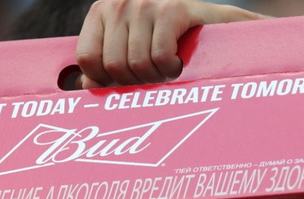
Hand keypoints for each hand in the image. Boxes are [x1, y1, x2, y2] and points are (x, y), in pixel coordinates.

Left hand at [75, 0, 262, 87]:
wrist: (217, 27)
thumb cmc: (169, 43)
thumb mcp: (129, 52)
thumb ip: (104, 68)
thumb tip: (86, 84)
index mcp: (103, 11)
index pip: (86, 58)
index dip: (105, 79)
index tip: (125, 80)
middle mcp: (120, 2)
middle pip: (113, 66)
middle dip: (136, 81)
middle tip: (153, 75)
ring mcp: (146, 4)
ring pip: (137, 65)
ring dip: (157, 77)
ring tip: (167, 68)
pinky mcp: (172, 10)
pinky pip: (160, 57)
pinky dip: (172, 69)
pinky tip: (179, 62)